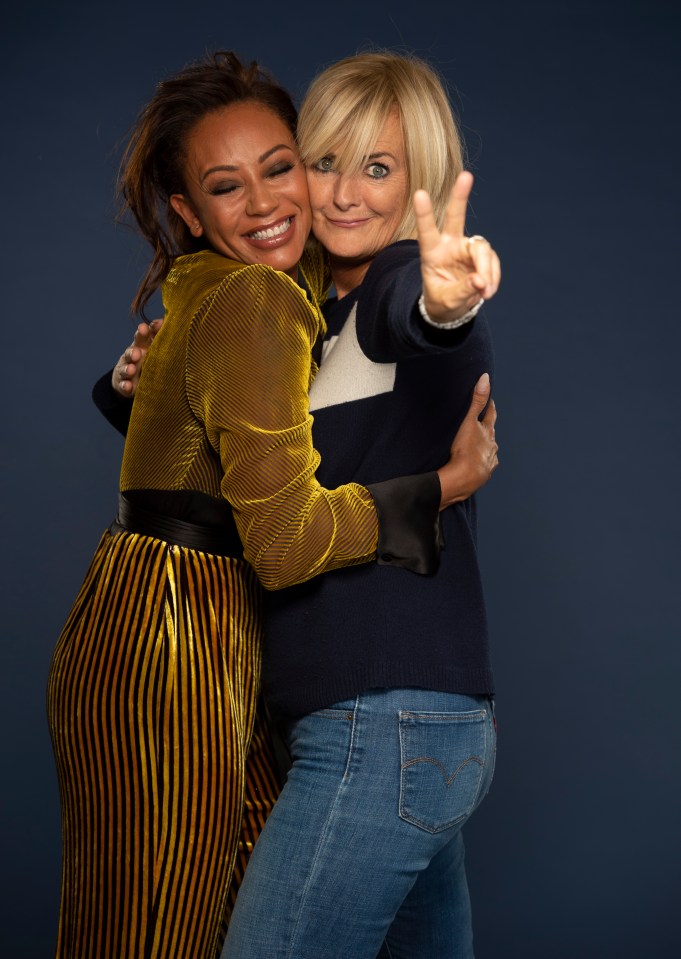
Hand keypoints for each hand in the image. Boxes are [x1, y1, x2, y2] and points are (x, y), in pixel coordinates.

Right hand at [112, 318, 162, 396]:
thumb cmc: (146, 358)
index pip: (141, 337)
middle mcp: (132, 357)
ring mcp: (127, 371)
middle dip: (133, 352)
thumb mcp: (152, 346)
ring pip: (126, 369)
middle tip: (137, 353)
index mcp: (141, 346)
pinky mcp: (124, 385)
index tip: (144, 328)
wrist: (129, 378)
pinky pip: (124, 385)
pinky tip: (128, 386)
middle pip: (131, 352)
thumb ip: (157, 334)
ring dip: (128, 369)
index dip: (142, 333)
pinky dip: (125, 386)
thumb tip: (163, 320)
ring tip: (132, 370)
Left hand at [413, 172, 500, 323]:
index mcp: (431, 253)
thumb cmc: (441, 301)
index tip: (420, 193)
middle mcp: (449, 245)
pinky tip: (487, 291)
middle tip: (465, 176)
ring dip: (487, 272)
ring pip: (482, 249)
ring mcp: (467, 248)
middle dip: (460, 196)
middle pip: (455, 217)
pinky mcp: (482, 255)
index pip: (427, 231)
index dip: (424, 214)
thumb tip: (480, 281)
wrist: (452, 307)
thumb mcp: (445, 301)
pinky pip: (492, 262)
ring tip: (484, 293)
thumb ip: (461, 291)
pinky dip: (493, 278)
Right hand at [437, 373, 498, 506]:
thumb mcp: (469, 422)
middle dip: (487, 428)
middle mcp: (492, 447)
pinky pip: (485, 466)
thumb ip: (477, 401)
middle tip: (483, 421)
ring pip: (489, 450)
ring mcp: (489, 461)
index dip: (490, 406)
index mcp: (488, 433)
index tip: (490, 400)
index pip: (491, 415)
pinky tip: (477, 464)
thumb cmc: (466, 450)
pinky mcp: (483, 475)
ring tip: (479, 445)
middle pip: (491, 433)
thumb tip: (485, 378)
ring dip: (485, 446)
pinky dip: (481, 462)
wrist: (464, 479)